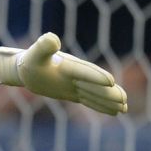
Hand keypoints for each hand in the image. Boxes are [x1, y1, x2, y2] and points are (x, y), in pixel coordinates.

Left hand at [0, 33, 127, 115]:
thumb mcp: (33, 54)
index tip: (110, 81)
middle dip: (109, 93)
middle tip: (124, 100)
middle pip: (95, 85)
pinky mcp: (74, 92)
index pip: (83, 71)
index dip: (95, 76)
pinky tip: (115, 112)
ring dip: (109, 100)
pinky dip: (102, 105)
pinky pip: (90, 100)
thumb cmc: (29, 62)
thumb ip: (43, 47)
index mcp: (68, 65)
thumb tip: (52, 38)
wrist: (27, 68)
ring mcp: (76, 84)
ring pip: (95, 93)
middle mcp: (75, 75)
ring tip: (124, 108)